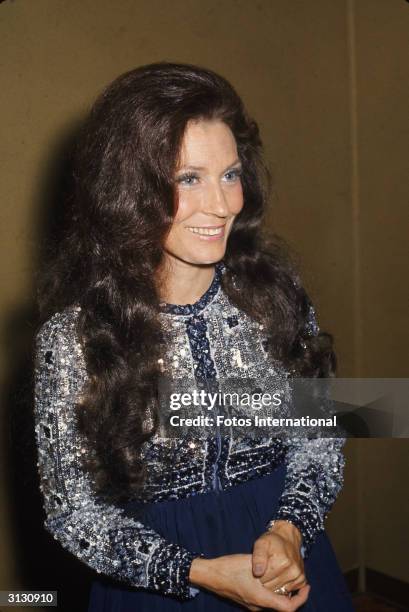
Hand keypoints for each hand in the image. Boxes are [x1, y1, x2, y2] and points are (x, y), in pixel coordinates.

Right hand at [189, 554, 309, 610]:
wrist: (210, 575)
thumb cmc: (229, 568)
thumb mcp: (251, 564)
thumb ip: (267, 567)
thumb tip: (282, 567)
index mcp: (261, 599)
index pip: (288, 607)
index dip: (301, 598)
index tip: (307, 586)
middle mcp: (258, 606)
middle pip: (282, 605)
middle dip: (293, 594)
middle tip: (300, 581)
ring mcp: (252, 604)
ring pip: (274, 601)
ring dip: (283, 591)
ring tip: (288, 576)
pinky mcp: (247, 600)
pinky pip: (266, 598)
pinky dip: (273, 590)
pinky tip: (271, 576)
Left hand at [252, 521, 307, 595]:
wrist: (288, 538)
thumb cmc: (272, 541)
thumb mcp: (261, 543)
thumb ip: (258, 557)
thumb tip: (257, 573)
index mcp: (283, 562)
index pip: (264, 581)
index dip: (258, 576)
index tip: (258, 568)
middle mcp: (293, 570)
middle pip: (272, 588)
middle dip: (265, 582)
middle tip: (263, 571)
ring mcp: (299, 576)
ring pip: (280, 591)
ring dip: (274, 585)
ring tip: (270, 574)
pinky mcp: (302, 580)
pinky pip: (287, 591)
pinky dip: (282, 587)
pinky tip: (278, 577)